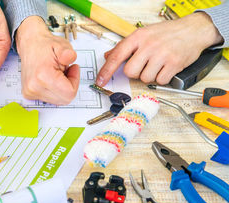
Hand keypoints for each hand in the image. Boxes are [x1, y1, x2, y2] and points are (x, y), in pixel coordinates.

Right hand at [16, 16, 79, 104]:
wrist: (29, 45)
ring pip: (58, 101)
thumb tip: (71, 58)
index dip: (75, 81)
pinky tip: (51, 79)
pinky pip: (50, 99)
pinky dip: (54, 91)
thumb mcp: (61, 45)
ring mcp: (30, 92)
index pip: (69, 93)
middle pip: (64, 100)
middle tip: (66, 70)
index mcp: (42, 76)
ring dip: (62, 89)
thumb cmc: (45, 46)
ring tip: (57, 73)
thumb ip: (68, 53)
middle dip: (69, 86)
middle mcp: (34, 87)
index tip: (73, 69)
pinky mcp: (29, 95)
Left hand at [96, 12, 223, 85]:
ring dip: (149, 75)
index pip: (117, 56)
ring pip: (144, 78)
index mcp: (138, 37)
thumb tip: (108, 56)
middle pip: (130, 72)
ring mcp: (162, 55)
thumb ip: (125, 46)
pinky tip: (166, 68)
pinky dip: (162, 78)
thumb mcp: (144, 34)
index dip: (106, 71)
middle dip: (135, 72)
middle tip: (144, 65)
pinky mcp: (174, 64)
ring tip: (157, 64)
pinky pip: (159, 81)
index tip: (100, 81)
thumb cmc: (167, 33)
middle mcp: (149, 45)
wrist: (194, 30)